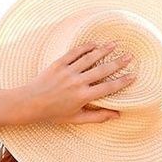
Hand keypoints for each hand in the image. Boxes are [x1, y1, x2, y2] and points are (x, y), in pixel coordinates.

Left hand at [11, 42, 137, 125]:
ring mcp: (67, 72)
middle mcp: (77, 82)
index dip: (122, 82)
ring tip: (114, 45)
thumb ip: (98, 117)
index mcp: (83, 97)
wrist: (29, 103)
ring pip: (89, 58)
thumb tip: (117, 116)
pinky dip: (85, 47)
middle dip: (117, 63)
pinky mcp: (58, 64)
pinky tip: (94, 43)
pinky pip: (74, 53)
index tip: (133, 76)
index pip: (108, 87)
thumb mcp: (76, 119)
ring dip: (103, 51)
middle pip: (102, 70)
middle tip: (129, 56)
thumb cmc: (53, 114)